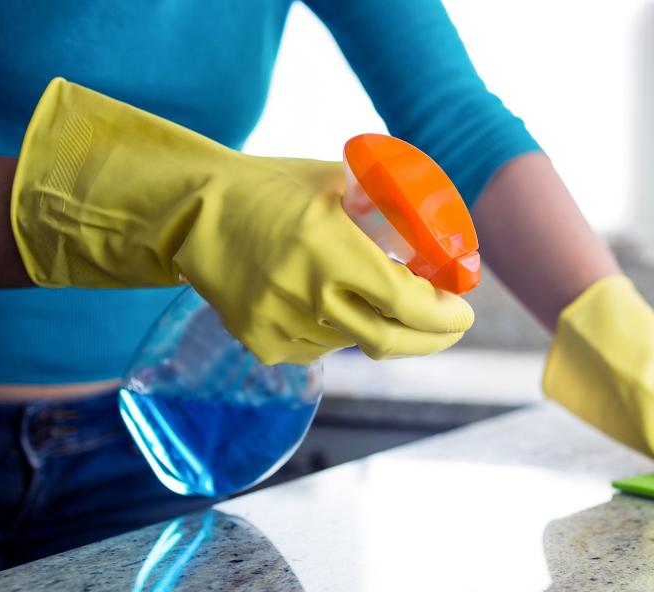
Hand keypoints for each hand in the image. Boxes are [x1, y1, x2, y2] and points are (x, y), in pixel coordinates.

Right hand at [11, 79, 472, 364]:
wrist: (189, 212)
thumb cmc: (273, 189)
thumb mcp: (337, 181)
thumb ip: (390, 206)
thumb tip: (445, 236)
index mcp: (330, 248)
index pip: (407, 302)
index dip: (445, 315)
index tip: (464, 312)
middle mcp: (307, 293)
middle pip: (389, 341)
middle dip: (432, 339)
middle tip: (451, 327)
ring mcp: (281, 325)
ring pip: (355, 342)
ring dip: (379, 326)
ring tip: (376, 295)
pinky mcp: (263, 344)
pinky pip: (321, 348)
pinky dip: (339, 330)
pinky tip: (325, 301)